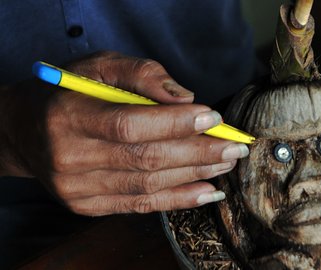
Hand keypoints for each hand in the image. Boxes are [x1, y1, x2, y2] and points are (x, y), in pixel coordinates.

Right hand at [0, 52, 248, 215]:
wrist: (24, 131)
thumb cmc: (68, 92)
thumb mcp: (98, 66)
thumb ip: (142, 74)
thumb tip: (186, 98)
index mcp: (70, 116)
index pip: (130, 124)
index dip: (176, 123)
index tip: (214, 117)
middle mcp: (70, 157)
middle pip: (145, 158)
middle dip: (198, 152)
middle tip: (234, 147)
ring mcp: (77, 188)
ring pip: (147, 185)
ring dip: (194, 174)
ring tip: (226, 164)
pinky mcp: (87, 206)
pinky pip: (140, 206)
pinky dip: (178, 199)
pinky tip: (207, 191)